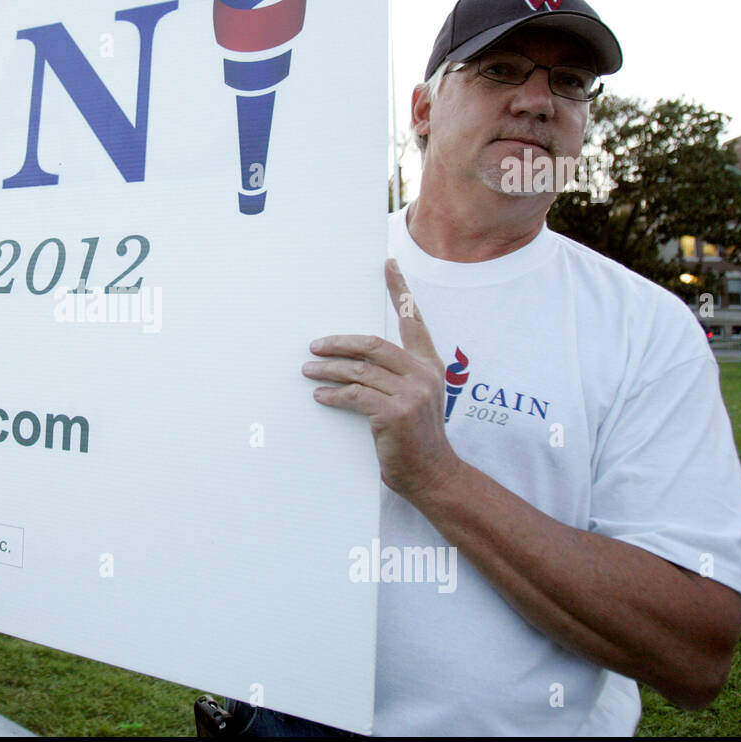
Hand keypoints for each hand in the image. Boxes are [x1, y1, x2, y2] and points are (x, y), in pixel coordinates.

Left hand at [302, 258, 460, 502]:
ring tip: (308, 371)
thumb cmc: (415, 438)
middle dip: (339, 343)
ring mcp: (412, 394)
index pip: (413, 320)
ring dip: (328, 370)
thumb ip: (397, 376)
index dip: (400, 291)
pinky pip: (355, 395)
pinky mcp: (395, 413)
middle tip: (314, 346)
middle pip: (372, 344)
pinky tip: (319, 397)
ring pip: (359, 370)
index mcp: (430, 365)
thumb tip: (354, 360)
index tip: (389, 266)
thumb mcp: (415, 400)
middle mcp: (424, 374)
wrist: (432, 475)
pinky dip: (333, 394)